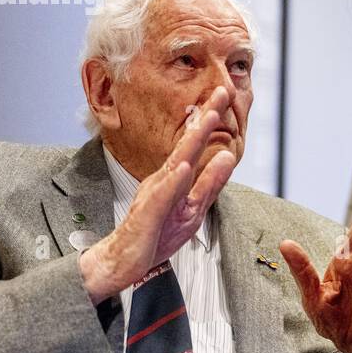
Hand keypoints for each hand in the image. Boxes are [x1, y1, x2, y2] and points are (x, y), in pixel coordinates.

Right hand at [79, 86, 235, 303]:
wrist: (123, 261)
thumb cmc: (156, 234)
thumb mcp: (192, 208)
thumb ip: (209, 184)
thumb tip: (228, 157)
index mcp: (175, 178)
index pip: (196, 145)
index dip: (210, 120)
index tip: (225, 94)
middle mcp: (164, 181)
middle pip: (188, 144)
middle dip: (205, 117)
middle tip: (221, 91)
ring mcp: (155, 196)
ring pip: (176, 164)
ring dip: (192, 140)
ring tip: (207, 117)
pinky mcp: (148, 216)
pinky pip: (162, 197)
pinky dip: (173, 182)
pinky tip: (182, 167)